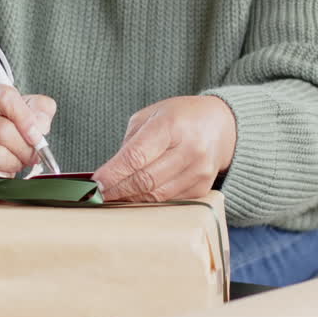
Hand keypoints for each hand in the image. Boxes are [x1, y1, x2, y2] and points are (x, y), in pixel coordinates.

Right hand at [0, 84, 56, 176]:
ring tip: (17, 160)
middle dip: (25, 147)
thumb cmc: (7, 128)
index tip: (37, 135)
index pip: (5, 98)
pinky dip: (4, 175)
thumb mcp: (26, 111)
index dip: (26, 118)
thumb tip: (39, 128)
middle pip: (3, 130)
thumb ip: (40, 111)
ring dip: (16, 162)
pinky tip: (4, 169)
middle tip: (32, 154)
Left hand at [93, 96, 236, 201]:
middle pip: (145, 180)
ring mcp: (199, 171)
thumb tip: (109, 173)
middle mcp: (189, 149)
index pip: (136, 156)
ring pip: (156, 195)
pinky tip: (136, 196)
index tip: (95, 183)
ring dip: (130, 198)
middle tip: (99, 194)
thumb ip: (130, 142)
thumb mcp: (151, 116)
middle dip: (117, 190)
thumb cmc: (181, 118)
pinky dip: (149, 201)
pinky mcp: (203, 187)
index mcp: (171, 125)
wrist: (222, 125)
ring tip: (114, 196)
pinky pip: (169, 201)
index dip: (113, 173)